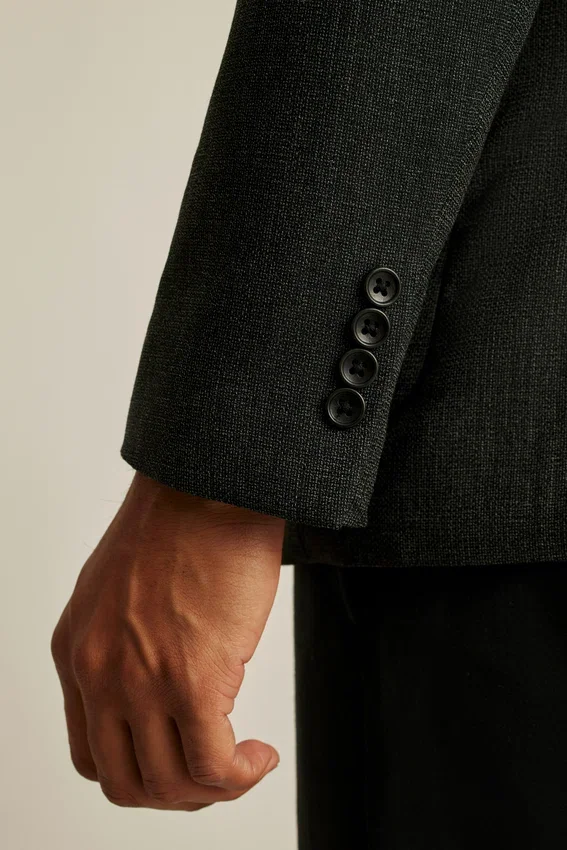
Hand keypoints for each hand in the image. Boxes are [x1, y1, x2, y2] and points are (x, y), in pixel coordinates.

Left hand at [51, 471, 284, 810]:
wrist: (209, 485)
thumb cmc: (180, 522)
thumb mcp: (121, 587)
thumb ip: (123, 641)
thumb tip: (161, 678)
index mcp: (77, 650)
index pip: (92, 751)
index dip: (141, 769)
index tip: (180, 754)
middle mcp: (98, 673)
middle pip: (126, 783)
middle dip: (175, 792)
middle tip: (215, 770)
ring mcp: (140, 681)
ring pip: (170, 786)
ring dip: (212, 790)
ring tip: (243, 762)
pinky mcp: (192, 680)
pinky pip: (213, 768)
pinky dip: (240, 775)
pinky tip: (260, 754)